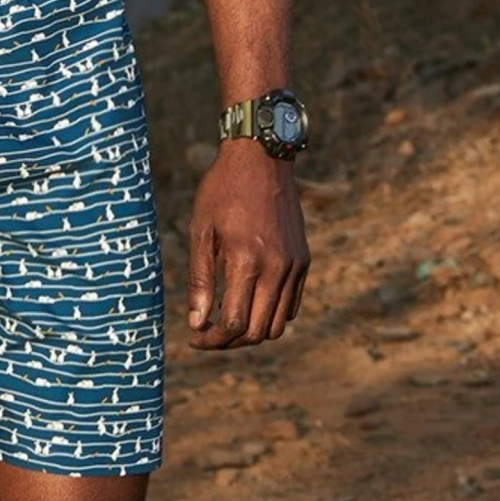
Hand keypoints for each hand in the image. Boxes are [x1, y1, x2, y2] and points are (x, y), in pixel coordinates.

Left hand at [186, 140, 308, 347]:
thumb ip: (200, 279)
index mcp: (247, 260)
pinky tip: (248, 302)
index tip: (195, 337)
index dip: (213, 339)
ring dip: (252, 332)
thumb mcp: (200, 230)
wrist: (261, 158)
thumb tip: (197, 323)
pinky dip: (271, 314)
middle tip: (207, 333)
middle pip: (258, 332)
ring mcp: (294, 266)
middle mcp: (277, 268)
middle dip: (230, 342)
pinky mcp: (304, 261)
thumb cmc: (222, 191)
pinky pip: (291, 305)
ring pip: (279, 325)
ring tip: (226, 321)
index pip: (235, 323)